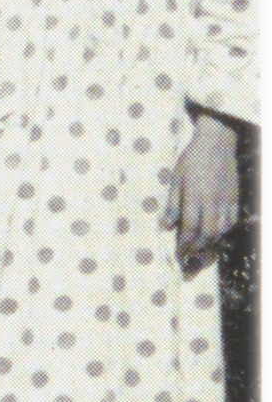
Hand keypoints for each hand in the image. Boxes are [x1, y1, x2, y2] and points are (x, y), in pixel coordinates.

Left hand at [164, 112, 240, 272]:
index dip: (185, 244)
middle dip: (198, 249)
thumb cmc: (190, 160)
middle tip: (189, 257)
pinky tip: (214, 234)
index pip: (191, 227)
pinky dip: (223, 232)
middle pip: (209, 233)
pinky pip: (232, 221)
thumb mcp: (175, 179)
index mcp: (195, 195)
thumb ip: (172, 204)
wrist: (216, 144)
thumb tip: (165, 226)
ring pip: (222, 230)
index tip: (179, 253)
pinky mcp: (236, 198)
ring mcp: (227, 200)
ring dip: (211, 243)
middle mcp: (213, 200)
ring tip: (200, 249)